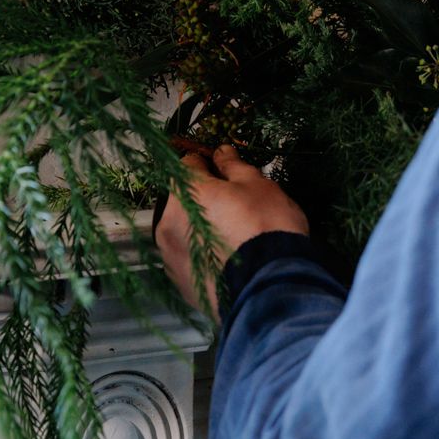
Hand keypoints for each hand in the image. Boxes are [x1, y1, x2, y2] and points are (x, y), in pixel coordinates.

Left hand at [153, 144, 309, 316]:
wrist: (270, 287)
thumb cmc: (266, 226)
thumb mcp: (257, 186)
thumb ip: (234, 166)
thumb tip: (221, 151)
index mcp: (184, 192)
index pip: (188, 163)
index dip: (208, 164)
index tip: (225, 172)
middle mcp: (167, 222)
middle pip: (183, 200)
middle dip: (203, 199)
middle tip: (235, 208)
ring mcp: (170, 256)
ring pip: (183, 231)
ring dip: (200, 229)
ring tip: (231, 239)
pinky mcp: (179, 283)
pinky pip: (188, 259)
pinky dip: (201, 256)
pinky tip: (226, 261)